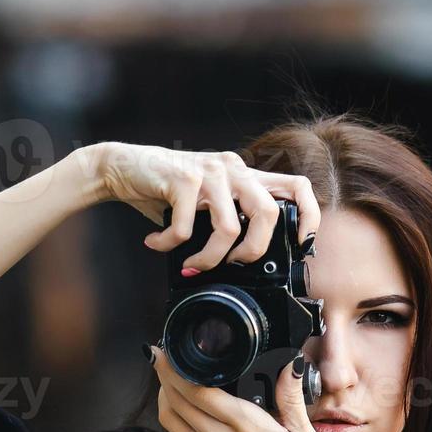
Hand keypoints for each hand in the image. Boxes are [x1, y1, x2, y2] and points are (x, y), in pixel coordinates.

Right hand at [86, 142, 319, 273]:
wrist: (122, 166)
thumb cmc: (165, 190)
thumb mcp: (205, 201)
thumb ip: (227, 219)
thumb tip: (242, 264)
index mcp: (245, 175)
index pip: (297, 186)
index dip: (309, 216)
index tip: (300, 244)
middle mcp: (233, 168)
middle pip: (268, 212)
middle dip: (253, 250)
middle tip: (233, 264)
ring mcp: (209, 172)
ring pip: (228, 227)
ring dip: (208, 257)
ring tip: (192, 263)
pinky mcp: (182, 178)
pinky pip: (184, 227)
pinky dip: (168, 245)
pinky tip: (156, 244)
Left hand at [148, 341, 332, 431]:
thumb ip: (291, 400)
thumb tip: (289, 367)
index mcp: (247, 428)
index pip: (198, 391)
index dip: (175, 369)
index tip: (165, 352)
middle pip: (177, 402)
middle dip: (164, 376)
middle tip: (160, 358)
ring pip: (173, 421)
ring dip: (165, 397)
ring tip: (167, 380)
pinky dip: (178, 420)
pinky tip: (187, 412)